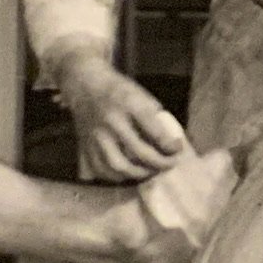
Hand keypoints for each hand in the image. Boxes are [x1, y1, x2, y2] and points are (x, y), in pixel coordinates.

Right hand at [62, 60, 191, 181]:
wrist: (86, 86)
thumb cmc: (120, 92)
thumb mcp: (141, 95)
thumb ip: (155, 118)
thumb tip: (171, 143)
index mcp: (129, 104)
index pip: (154, 130)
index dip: (170, 145)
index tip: (177, 149)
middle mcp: (111, 121)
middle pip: (139, 152)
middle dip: (159, 164)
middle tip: (168, 164)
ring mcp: (96, 136)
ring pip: (119, 166)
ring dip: (139, 174)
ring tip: (149, 171)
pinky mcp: (85, 147)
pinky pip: (102, 170)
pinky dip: (117, 176)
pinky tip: (128, 172)